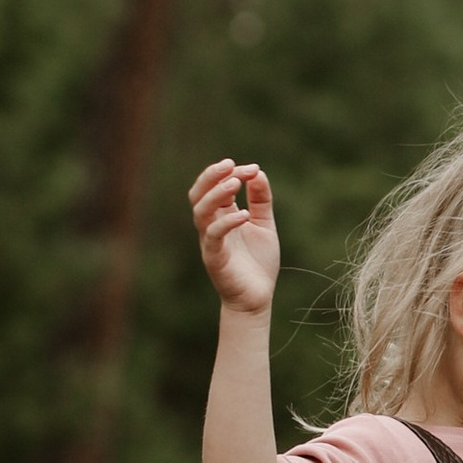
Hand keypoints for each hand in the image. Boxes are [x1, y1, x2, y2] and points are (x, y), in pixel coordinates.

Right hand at [191, 159, 279, 315]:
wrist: (257, 297)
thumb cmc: (258, 262)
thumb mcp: (264, 224)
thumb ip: (261, 200)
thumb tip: (258, 172)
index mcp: (222, 215)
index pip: (217, 187)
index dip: (231, 174)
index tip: (252, 169)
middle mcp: (211, 225)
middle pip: (199, 194)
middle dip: (211, 176)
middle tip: (229, 165)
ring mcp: (210, 241)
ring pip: (201, 212)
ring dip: (215, 195)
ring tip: (234, 183)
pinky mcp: (214, 258)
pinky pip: (213, 236)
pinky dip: (226, 223)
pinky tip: (243, 215)